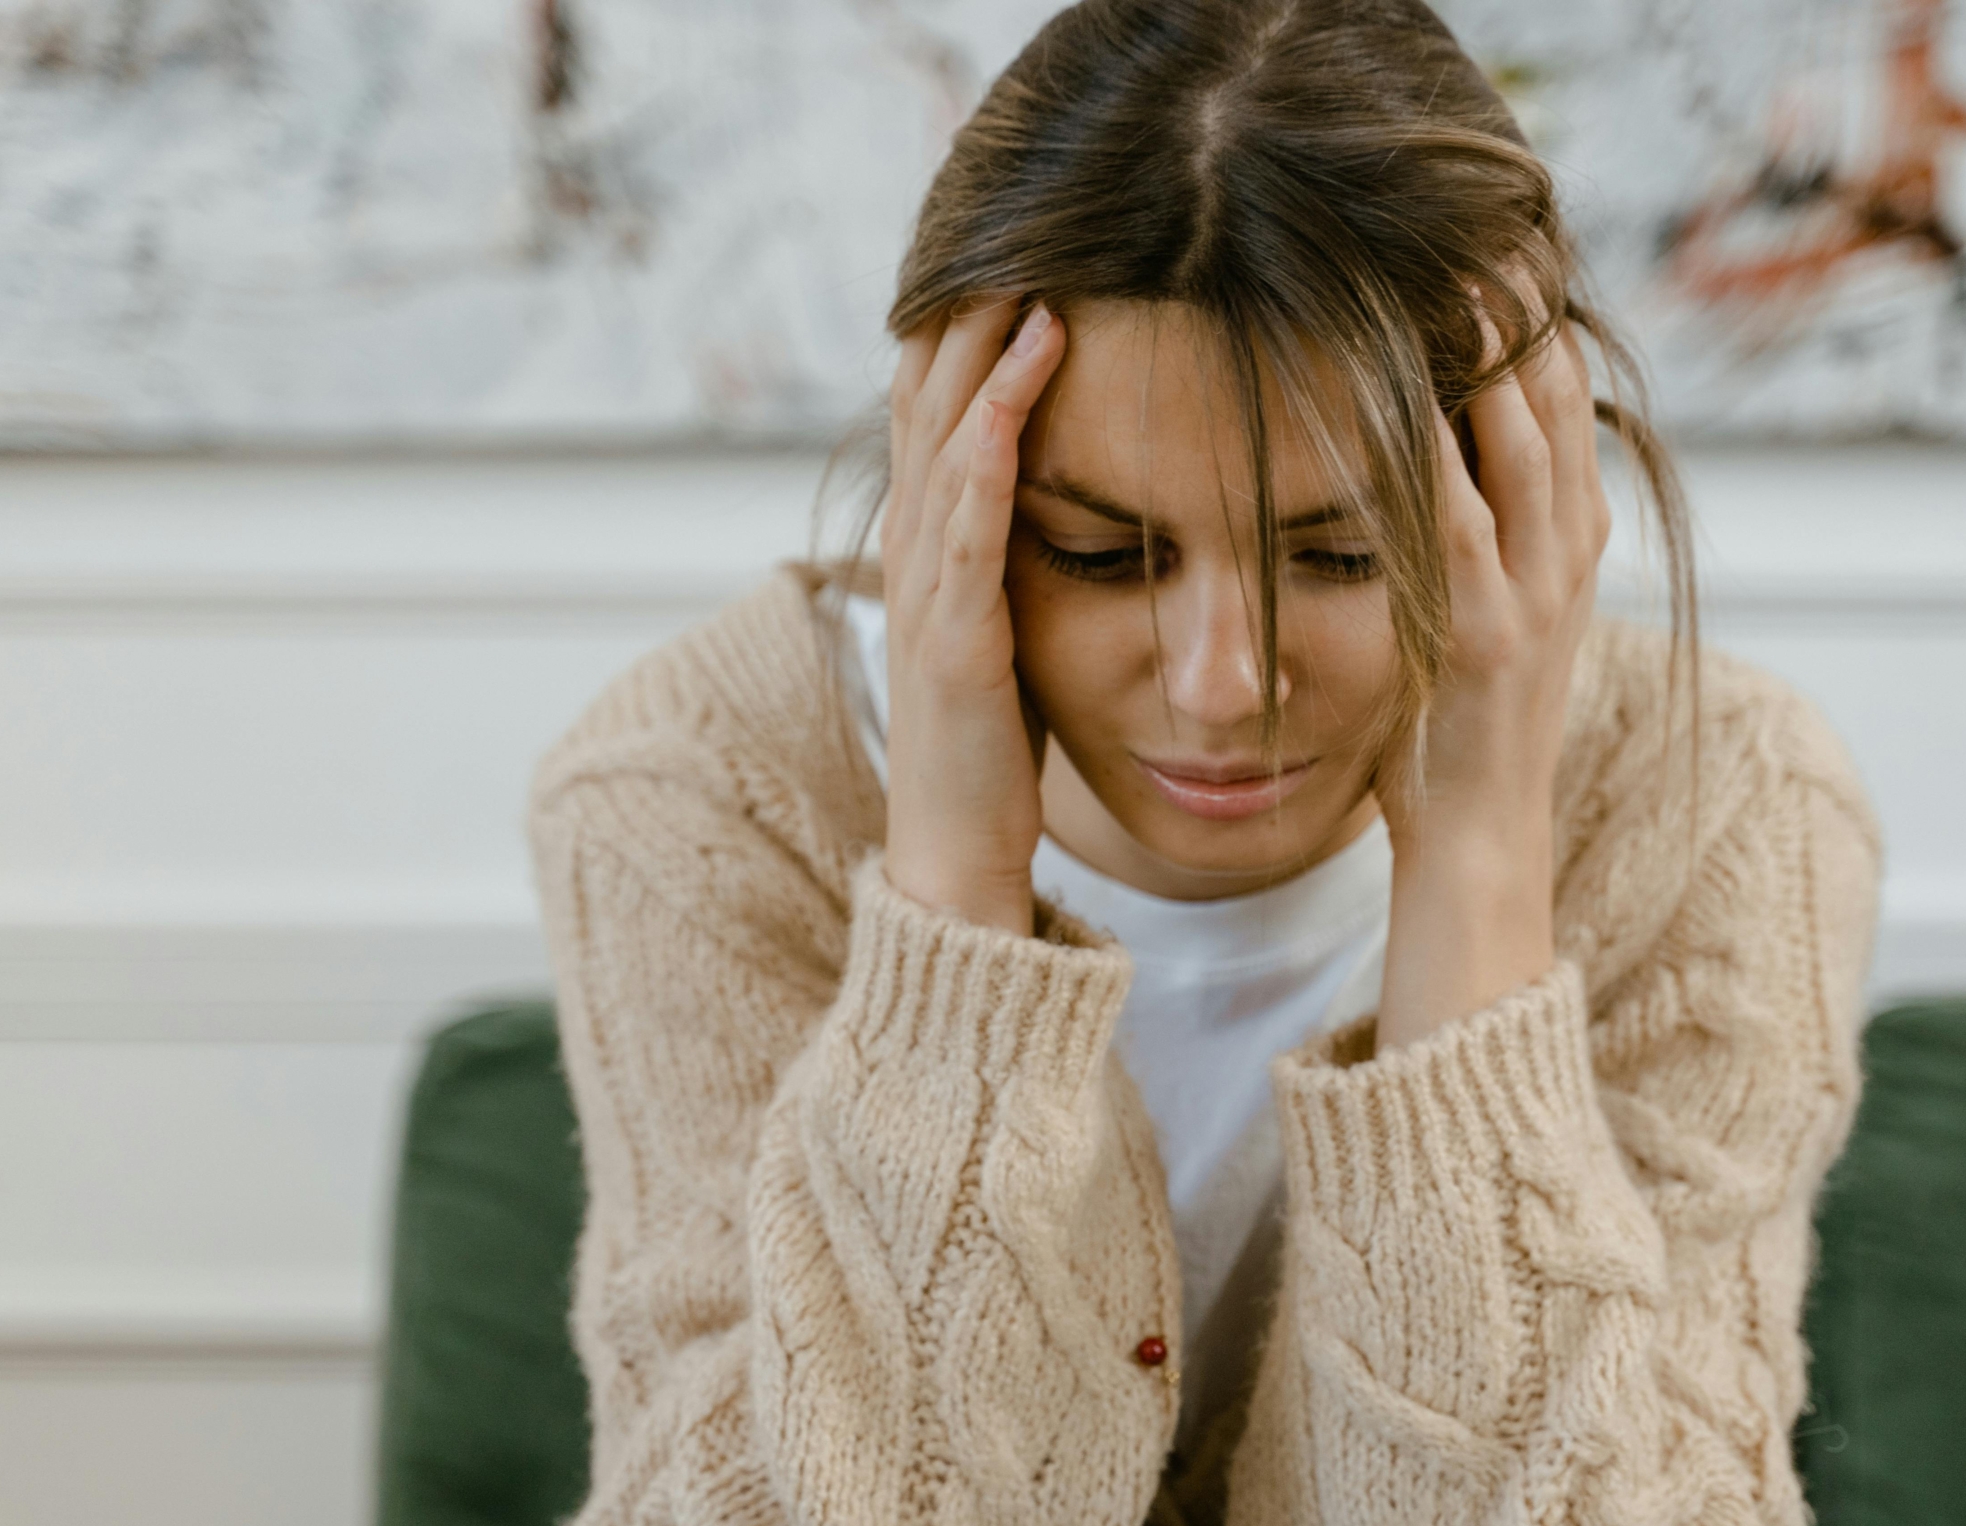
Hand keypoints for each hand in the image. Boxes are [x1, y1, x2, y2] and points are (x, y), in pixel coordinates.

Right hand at [878, 296, 1067, 934]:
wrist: (957, 864)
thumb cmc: (991, 756)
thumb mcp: (1004, 634)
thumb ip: (1011, 564)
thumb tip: (1049, 504)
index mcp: (931, 551)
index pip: (937, 408)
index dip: (965, 325)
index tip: (1014, 249)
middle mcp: (915, 554)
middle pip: (930, 396)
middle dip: (970, 306)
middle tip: (1017, 221)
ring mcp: (928, 590)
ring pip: (946, 433)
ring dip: (985, 344)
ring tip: (1028, 262)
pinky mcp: (958, 633)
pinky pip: (969, 515)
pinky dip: (994, 435)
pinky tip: (1027, 376)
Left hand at [1374, 314, 1610, 1051]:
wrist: (1482, 852)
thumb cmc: (1461, 740)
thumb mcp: (1493, 621)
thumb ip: (1489, 543)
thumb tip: (1451, 464)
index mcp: (1571, 549)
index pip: (1567, 406)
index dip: (1539, 323)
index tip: (1502, 248)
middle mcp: (1566, 563)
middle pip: (1556, 405)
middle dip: (1520, 314)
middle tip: (1481, 229)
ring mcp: (1533, 601)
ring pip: (1523, 449)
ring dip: (1489, 361)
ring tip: (1455, 278)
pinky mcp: (1483, 642)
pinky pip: (1459, 529)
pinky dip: (1432, 460)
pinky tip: (1402, 402)